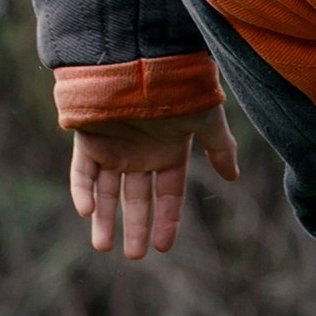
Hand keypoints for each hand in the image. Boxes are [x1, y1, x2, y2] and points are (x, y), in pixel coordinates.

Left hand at [69, 105, 240, 260]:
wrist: (141, 60)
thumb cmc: (178, 89)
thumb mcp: (206, 120)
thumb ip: (219, 148)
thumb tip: (234, 177)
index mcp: (169, 152)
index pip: (168, 194)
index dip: (167, 220)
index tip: (163, 247)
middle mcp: (141, 154)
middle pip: (136, 199)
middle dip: (135, 227)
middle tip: (134, 255)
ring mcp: (113, 148)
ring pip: (107, 192)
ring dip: (103, 218)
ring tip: (102, 246)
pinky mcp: (88, 140)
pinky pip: (82, 172)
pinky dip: (82, 191)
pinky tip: (87, 211)